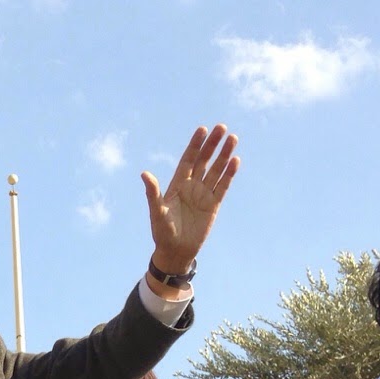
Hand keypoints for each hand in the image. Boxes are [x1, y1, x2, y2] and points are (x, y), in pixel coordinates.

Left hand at [143, 124, 239, 277]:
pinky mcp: (213, 205)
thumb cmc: (162, 232)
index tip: (202, 130)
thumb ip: (153, 193)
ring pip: (216, 170)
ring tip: (233, 138)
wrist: (176, 251)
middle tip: (221, 127)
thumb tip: (144, 174)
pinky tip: (235, 160)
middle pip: (204, 160)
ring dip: (224, 155)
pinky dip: (229, 174)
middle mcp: (192, 185)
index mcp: (177, 184)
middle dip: (212, 144)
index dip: (195, 145)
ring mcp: (204, 194)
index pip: (188, 159)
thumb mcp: (156, 211)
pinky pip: (223, 186)